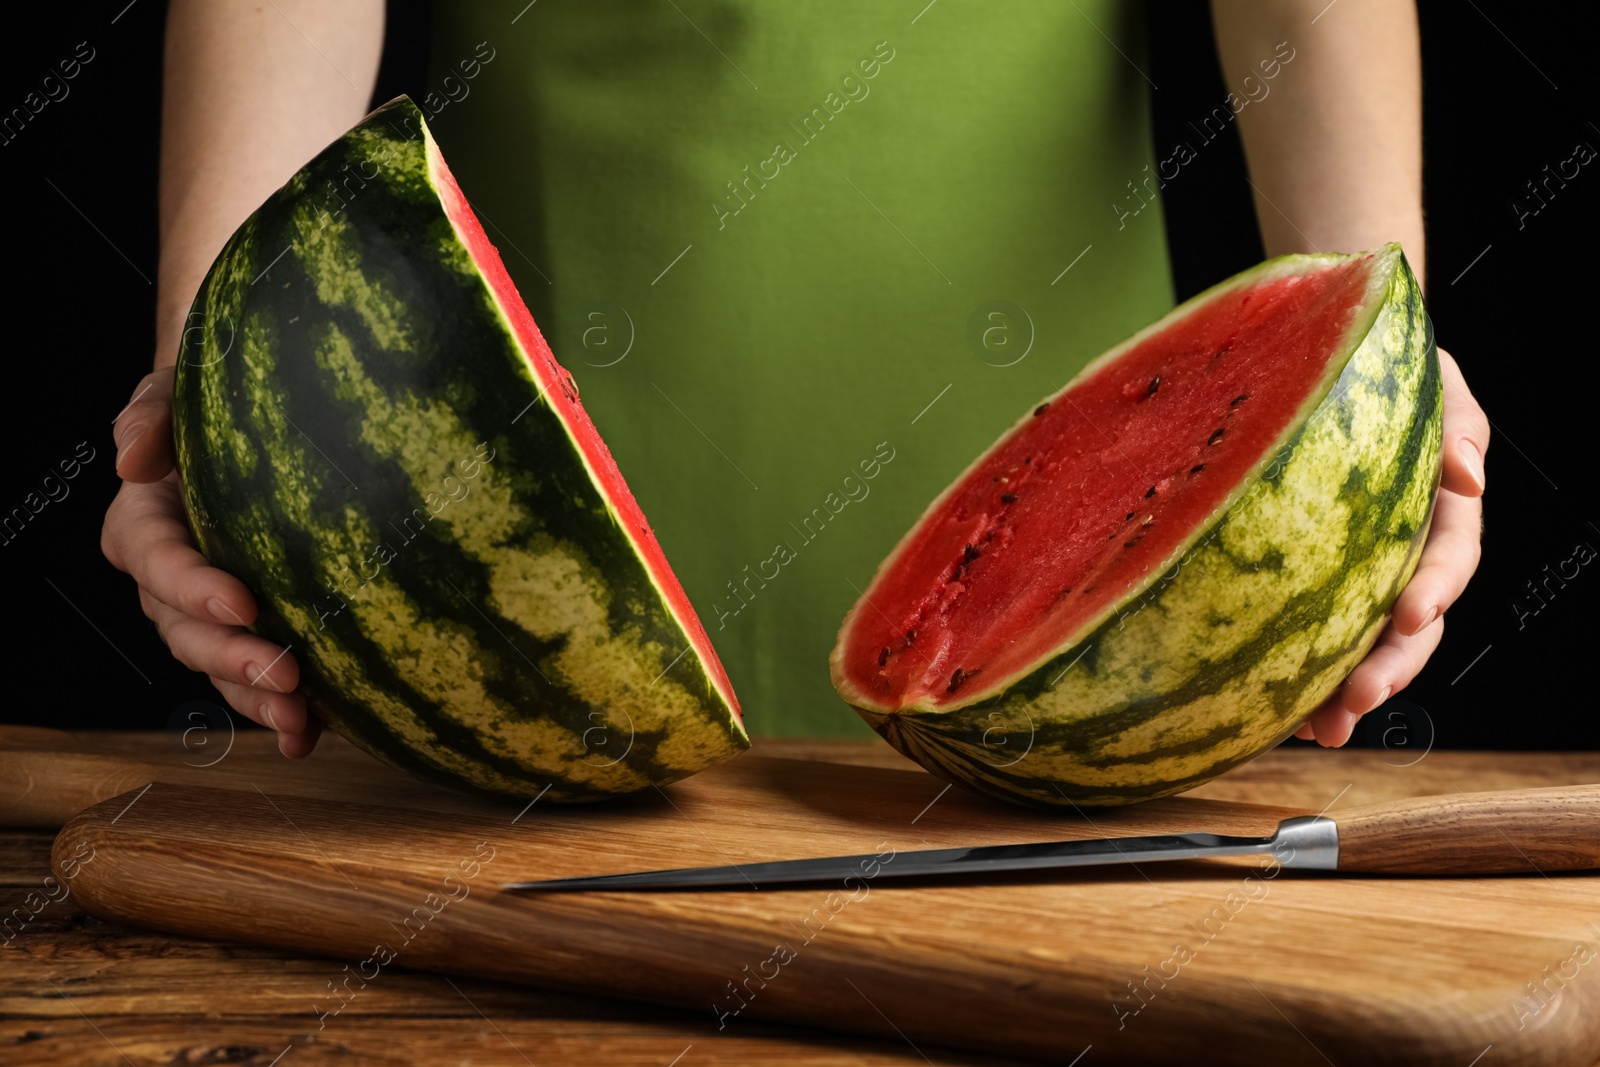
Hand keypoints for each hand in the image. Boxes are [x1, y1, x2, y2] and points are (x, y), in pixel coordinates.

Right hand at [103, 367, 319, 756]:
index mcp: (145, 528)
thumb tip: (130, 459)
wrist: (256, 430)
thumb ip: (149, 415)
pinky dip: (280, 713)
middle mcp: (170, 583)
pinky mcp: (250, 632)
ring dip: (254, 701)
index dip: (194, 589)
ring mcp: (208, 616)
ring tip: (299, 722)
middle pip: (186, 633)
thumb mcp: (174, 394)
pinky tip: (315, 735)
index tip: (243, 602)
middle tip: (285, 675)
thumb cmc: (209, 408)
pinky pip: (254, 680)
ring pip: (219, 670)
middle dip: (232, 660)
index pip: (159, 563)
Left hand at [1296, 347, 1486, 746]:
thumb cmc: (1390, 373)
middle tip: (1357, 701)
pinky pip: (1313, 636)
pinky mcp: (1314, 586)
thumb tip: (1469, 476)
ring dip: (1346, 692)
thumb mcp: (1435, 385)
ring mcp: (1361, 577)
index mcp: (1440, 515)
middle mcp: (1405, 555)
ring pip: (1363, 645)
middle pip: (1409, 625)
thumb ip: (1459, 426)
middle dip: (1390, 667)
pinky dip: (1301, 677)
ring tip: (1321, 731)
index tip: (1414, 611)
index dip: (1436, 588)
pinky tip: (1279, 715)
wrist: (1328, 366)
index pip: (1448, 559)